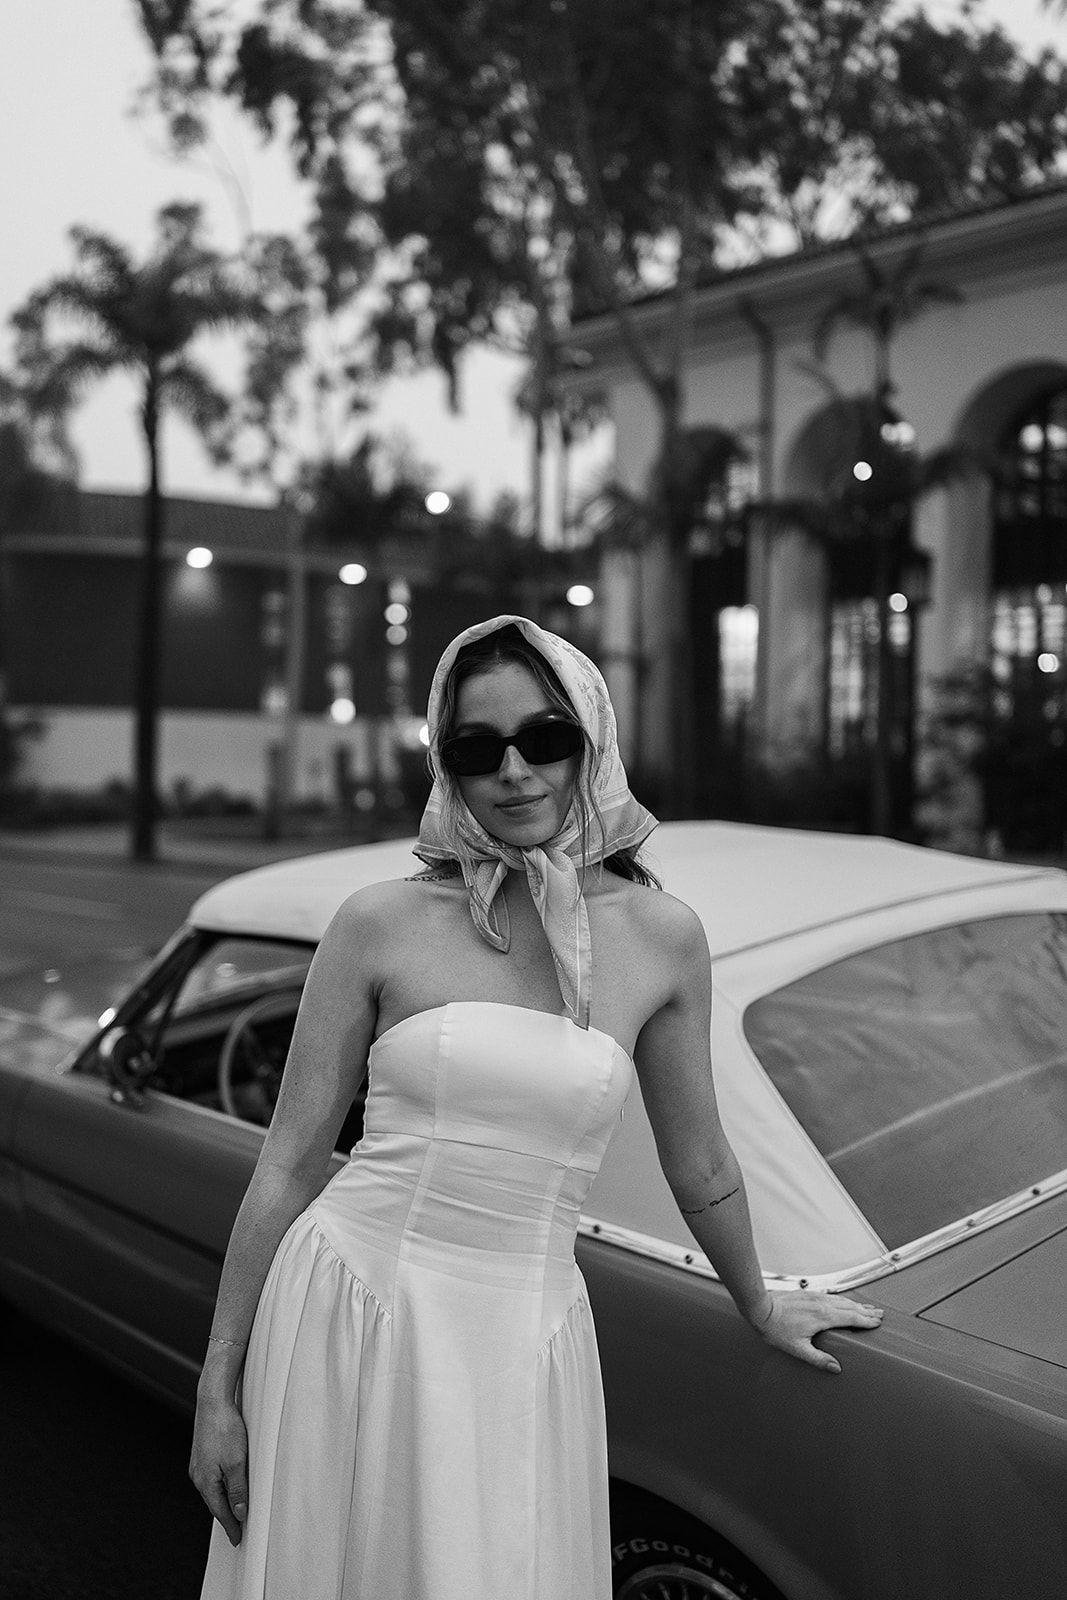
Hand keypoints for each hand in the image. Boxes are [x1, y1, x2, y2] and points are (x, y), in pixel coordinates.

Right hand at [189, 1394, 248, 1545]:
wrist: (213, 1401)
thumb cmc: (225, 1429)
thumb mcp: (237, 1462)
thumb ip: (238, 1489)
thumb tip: (239, 1513)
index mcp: (205, 1482)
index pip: (220, 1512)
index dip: (231, 1526)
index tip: (238, 1540)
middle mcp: (198, 1476)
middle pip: (215, 1503)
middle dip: (227, 1517)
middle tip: (238, 1531)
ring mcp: (198, 1465)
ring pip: (213, 1491)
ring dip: (224, 1501)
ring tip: (235, 1512)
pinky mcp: (201, 1455)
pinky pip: (212, 1479)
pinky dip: (221, 1487)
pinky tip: (227, 1487)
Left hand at [755, 1290, 883, 1373]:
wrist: (761, 1307)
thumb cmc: (776, 1328)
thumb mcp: (797, 1349)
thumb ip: (818, 1359)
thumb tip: (835, 1367)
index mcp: (823, 1317)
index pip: (851, 1317)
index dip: (866, 1320)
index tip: (877, 1322)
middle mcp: (822, 1304)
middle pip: (850, 1307)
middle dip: (866, 1311)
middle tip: (879, 1314)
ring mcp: (815, 1297)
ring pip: (842, 1300)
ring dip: (856, 1304)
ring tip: (867, 1308)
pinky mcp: (808, 1294)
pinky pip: (832, 1296)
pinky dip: (843, 1300)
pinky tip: (843, 1302)